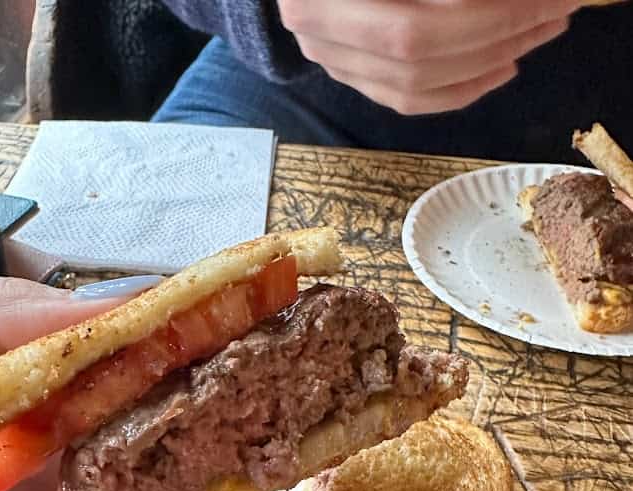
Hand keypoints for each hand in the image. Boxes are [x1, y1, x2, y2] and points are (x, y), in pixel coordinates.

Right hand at [279, 0, 579, 114]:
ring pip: (413, 82)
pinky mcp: (344, 73)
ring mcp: (326, 53)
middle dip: (499, 31)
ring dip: (487, 62)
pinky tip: (503, 67)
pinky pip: (405, 100)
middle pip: (415, 46)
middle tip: (557, 10)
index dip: (490, 8)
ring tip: (539, 32)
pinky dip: (460, 90)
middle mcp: (314, 19)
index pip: (418, 16)